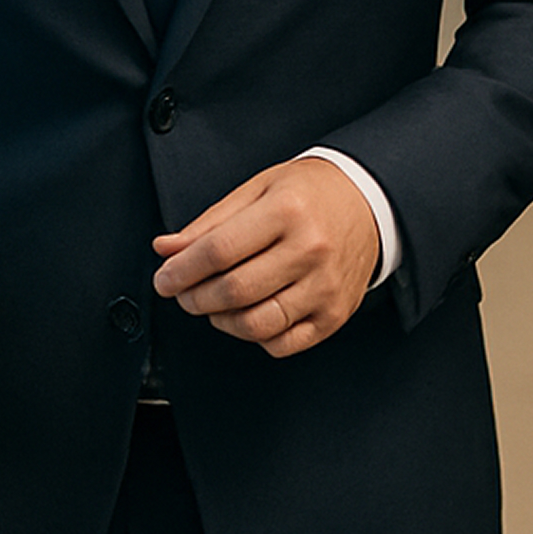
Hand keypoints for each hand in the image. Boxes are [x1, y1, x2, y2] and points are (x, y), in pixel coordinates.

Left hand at [153, 156, 379, 356]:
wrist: (368, 202)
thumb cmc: (309, 194)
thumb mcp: (257, 190)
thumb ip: (210, 223)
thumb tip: (166, 249)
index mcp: (287, 210)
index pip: (219, 251)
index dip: (181, 271)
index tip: (164, 279)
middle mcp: (311, 249)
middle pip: (235, 291)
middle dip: (194, 298)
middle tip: (184, 292)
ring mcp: (326, 286)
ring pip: (256, 324)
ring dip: (221, 320)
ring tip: (214, 304)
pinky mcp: (334, 314)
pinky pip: (283, 343)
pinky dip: (255, 336)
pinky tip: (249, 314)